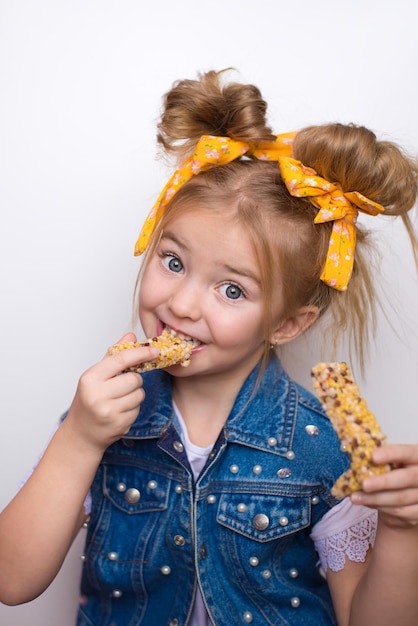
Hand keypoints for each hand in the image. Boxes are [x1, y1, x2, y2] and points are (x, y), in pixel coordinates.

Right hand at [63, 333, 158, 455]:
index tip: (154, 350)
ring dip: (135, 395)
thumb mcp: (95, 376)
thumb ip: (113, 356)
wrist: (81, 434)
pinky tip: (119, 412)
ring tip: (119, 400)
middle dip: (134, 380)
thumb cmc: (88, 401)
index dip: (140, 353)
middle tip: (122, 386)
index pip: (121, 360)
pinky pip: (138, 409)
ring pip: (139, 394)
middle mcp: (97, 394)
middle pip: (134, 378)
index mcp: (90, 378)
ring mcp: (108, 411)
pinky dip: (133, 408)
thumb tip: (130, 335)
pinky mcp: (119, 424)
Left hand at [351, 444, 417, 527]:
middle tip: (364, 484)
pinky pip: (399, 512)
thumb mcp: (391, 462)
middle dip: (383, 482)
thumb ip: (380, 458)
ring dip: (375, 498)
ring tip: (355, 497)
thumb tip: (354, 453)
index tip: (373, 456)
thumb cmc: (396, 472)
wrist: (408, 498)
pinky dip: (380, 507)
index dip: (392, 454)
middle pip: (407, 478)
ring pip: (400, 498)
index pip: (408, 453)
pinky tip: (366, 503)